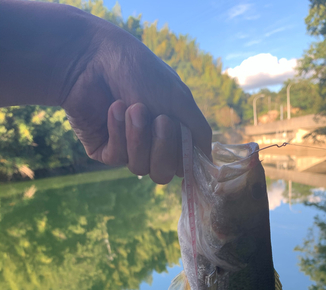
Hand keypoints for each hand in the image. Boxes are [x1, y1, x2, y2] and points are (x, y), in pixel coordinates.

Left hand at [62, 21, 211, 183]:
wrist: (94, 57)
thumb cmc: (140, 71)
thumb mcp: (179, 99)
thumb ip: (198, 131)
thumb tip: (209, 162)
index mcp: (172, 133)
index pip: (183, 164)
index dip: (181, 153)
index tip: (175, 125)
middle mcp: (151, 144)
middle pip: (163, 174)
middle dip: (162, 147)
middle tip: (157, 118)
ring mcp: (127, 149)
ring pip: (140, 168)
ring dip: (138, 136)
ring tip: (131, 107)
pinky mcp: (103, 150)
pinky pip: (117, 158)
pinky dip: (119, 133)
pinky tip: (114, 109)